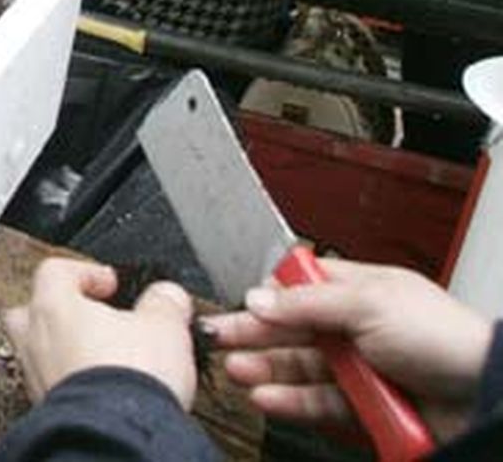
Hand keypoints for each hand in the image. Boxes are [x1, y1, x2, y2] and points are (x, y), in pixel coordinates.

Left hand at [4, 258, 199, 410]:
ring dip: (67, 350)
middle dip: (64, 311)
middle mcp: (35, 339)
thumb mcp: (164, 326)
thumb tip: (167, 295)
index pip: (55, 270)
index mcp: (53, 306)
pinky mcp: (45, 409)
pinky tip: (99, 389)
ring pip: (40, 350)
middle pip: (33, 309)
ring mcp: (36, 376)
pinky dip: (71, 382)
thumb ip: (163, 302)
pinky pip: (52, 384)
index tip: (110, 284)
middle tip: (96, 318)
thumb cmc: (129, 377)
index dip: (86, 272)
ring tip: (101, 357)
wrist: (119, 435)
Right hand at [207, 259, 491, 443]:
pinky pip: (316, 403)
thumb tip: (258, 296)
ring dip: (265, 369)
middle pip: (294, 330)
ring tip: (236, 370)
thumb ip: (306, 302)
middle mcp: (359, 330)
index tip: (241, 302)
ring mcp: (361, 370)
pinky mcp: (363, 409)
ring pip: (300, 369)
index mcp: (363, 292)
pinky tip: (268, 396)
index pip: (303, 288)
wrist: (482, 399)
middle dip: (255, 333)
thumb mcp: (368, 303)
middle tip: (220, 338)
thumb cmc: (445, 338)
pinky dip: (290, 401)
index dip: (270, 295)